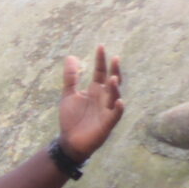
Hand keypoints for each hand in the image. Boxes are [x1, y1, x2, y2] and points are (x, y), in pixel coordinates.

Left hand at [58, 45, 124, 159]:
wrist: (70, 141)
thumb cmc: (72, 118)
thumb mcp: (69, 94)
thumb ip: (71, 77)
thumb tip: (71, 56)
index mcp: (95, 91)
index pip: (100, 72)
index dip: (101, 60)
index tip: (101, 46)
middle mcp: (103, 98)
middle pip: (111, 81)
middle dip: (113, 70)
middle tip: (115, 58)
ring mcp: (106, 110)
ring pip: (115, 96)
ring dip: (115, 87)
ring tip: (113, 77)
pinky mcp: (107, 124)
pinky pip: (115, 115)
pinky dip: (118, 108)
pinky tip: (119, 101)